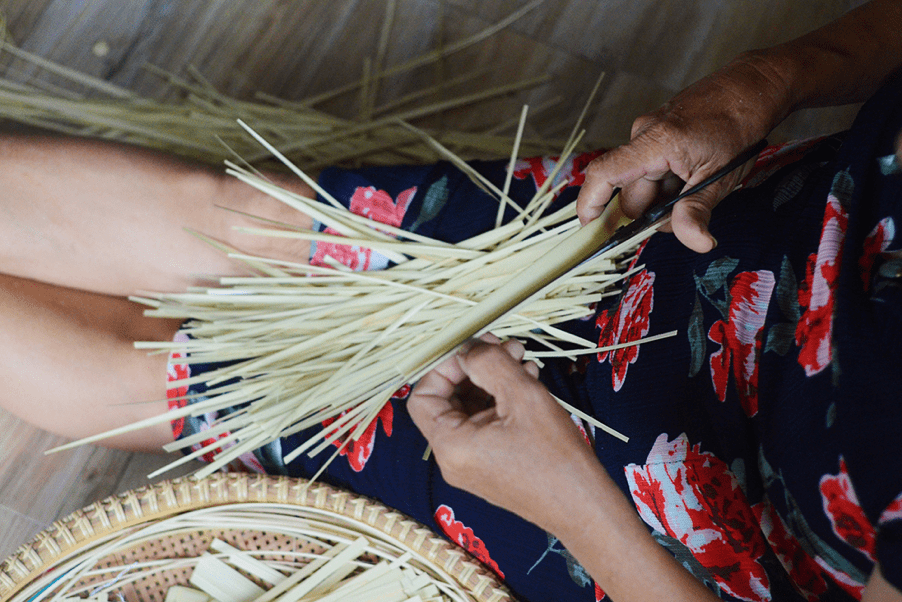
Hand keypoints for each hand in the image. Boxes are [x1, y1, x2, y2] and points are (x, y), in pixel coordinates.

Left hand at [408, 338, 600, 532]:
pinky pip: (485, 424)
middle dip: (475, 368)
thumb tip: (469, 348)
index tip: (476, 349)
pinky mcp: (491, 466)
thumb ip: (489, 363)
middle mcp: (453, 458)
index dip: (445, 366)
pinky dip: (501, 400)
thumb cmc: (555, 457)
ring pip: (470, 409)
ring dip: (492, 380)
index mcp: (450, 445)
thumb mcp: (521, 396)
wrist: (584, 506)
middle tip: (505, 347)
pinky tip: (528, 382)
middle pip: (447, 399)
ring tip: (523, 360)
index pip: (423, 395)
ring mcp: (472, 464)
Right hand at [577, 54, 790, 251]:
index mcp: (655, 142)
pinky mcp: (655, 133)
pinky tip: (691, 175)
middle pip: (630, 192)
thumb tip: (698, 243)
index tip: (590, 230)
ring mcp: (648, 132)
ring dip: (663, 197)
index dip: (590, 204)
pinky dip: (667, 182)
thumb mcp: (720, 177)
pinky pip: (650, 169)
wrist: (751, 87)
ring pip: (643, 184)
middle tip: (687, 214)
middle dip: (652, 212)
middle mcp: (643, 134)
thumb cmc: (739, 125)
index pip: (604, 174)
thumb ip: (698, 211)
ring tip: (697, 186)